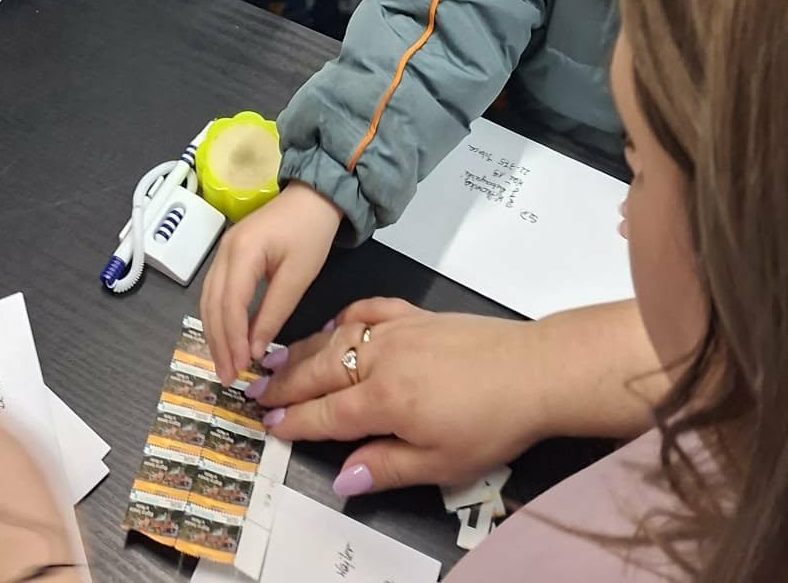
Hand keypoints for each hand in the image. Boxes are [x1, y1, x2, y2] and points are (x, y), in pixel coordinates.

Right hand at [200, 181, 342, 382]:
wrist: (313, 196)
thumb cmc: (310, 234)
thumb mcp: (298, 277)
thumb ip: (274, 313)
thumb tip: (253, 350)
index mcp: (242, 253)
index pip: (230, 304)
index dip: (232, 339)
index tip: (239, 368)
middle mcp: (224, 251)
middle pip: (212, 304)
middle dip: (218, 342)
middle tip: (227, 376)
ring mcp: (223, 251)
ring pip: (208, 299)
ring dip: (214, 333)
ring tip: (224, 364)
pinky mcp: (229, 254)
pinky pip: (215, 291)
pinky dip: (218, 317)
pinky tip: (225, 337)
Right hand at [251, 302, 555, 493]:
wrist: (533, 370)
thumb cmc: (489, 424)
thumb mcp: (439, 463)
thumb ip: (385, 467)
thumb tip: (341, 479)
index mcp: (382, 399)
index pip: (325, 412)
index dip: (294, 421)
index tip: (267, 426)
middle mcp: (380, 357)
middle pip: (321, 370)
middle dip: (285, 384)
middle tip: (255, 392)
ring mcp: (398, 329)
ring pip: (337, 337)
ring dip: (304, 349)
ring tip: (277, 359)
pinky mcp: (417, 314)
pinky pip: (370, 308)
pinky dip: (347, 315)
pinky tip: (335, 323)